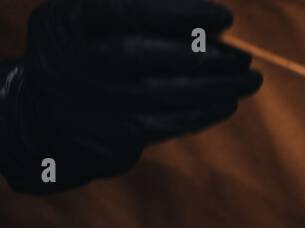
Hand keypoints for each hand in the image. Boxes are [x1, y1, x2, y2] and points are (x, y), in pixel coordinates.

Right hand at [0, 0, 260, 193]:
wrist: (50, 118)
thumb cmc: (92, 55)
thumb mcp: (97, 22)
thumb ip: (142, 12)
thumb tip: (210, 20)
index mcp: (67, 18)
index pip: (126, 8)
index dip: (179, 11)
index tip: (225, 18)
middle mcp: (70, 58)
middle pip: (139, 53)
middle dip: (200, 54)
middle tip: (244, 57)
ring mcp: (87, 99)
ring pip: (156, 92)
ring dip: (212, 87)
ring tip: (249, 79)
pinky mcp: (107, 133)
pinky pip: (161, 124)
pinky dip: (200, 114)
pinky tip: (227, 103)